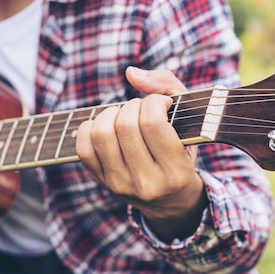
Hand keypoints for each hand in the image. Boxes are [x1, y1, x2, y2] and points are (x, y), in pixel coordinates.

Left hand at [76, 67, 207, 241]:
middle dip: (132, 106)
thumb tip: (130, 73)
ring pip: (101, 134)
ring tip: (124, 116)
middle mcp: (146, 182)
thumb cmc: (182, 151)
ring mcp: (120, 184)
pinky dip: (90, 127)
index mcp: (175, 170)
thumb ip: (167, 86)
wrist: (171, 200)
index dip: (153, 102)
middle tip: (141, 109)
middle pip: (124, 126)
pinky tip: (106, 126)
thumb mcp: (191, 121)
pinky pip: (83, 147)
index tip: (160, 104)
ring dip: (110, 114)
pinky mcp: (102, 182)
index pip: (152, 123)